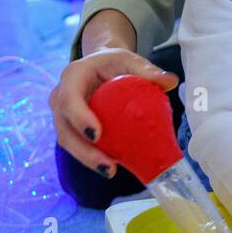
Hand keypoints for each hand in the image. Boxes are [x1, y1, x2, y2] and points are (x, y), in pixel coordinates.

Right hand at [49, 46, 178, 177]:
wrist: (99, 66)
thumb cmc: (114, 63)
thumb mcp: (129, 61)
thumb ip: (148, 70)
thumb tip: (171, 82)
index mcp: (73, 76)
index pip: (69, 98)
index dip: (80, 117)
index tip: (97, 134)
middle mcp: (60, 96)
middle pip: (65, 128)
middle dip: (83, 151)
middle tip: (107, 166)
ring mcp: (63, 115)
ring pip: (68, 142)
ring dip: (87, 159)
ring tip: (111, 171)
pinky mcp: (71, 129)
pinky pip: (78, 146)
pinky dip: (93, 157)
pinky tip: (113, 167)